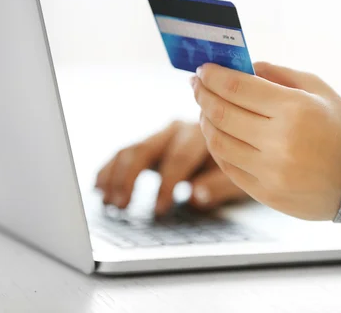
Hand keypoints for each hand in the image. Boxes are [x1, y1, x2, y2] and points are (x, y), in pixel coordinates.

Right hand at [95, 121, 249, 214]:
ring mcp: (161, 135)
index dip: (167, 185)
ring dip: (116, 176)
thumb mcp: (239, 177)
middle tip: (121, 205)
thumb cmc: (240, 163)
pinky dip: (110, 170)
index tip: (159, 209)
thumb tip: (196, 196)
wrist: (240, 143)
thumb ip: (219, 186)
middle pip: (146, 149)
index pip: (178, 158)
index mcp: (200, 134)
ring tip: (108, 202)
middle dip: (130, 178)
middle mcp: (177, 129)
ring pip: (131, 150)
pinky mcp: (152, 144)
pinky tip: (99, 188)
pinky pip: (125, 153)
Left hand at [191, 62, 340, 220]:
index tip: (202, 69)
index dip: (213, 76)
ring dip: (205, 122)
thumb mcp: (319, 90)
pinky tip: (219, 134)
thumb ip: (279, 74)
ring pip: (218, 143)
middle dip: (202, 95)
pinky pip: (228, 167)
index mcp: (294, 110)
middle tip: (196, 85)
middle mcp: (279, 142)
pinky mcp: (266, 193)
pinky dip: (218, 147)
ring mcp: (270, 172)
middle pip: (221, 114)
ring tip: (206, 109)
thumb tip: (242, 67)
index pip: (237, 87)